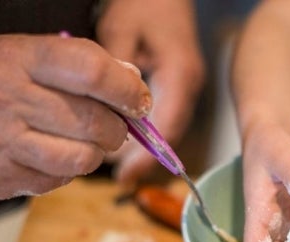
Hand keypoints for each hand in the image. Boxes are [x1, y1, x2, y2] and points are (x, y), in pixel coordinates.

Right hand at [0, 34, 151, 198]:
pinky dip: (68, 170)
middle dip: (118, 128)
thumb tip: (128, 77)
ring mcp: (3, 142)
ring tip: (85, 142)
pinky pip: (61, 180)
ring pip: (84, 158)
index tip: (138, 100)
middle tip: (115, 127)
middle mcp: (7, 98)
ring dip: (96, 153)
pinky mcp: (3, 177)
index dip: (126, 88)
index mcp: (15, 58)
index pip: (90, 71)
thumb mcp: (15, 53)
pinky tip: (52, 155)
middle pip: (94, 121)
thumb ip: (72, 62)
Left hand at [96, 0, 204, 184]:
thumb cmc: (143, 2)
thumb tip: (101, 110)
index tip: (125, 176)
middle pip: (169, 133)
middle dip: (145, 157)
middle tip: (120, 177)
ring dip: (146, 146)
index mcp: (179, 75)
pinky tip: (127, 137)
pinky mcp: (178, 81)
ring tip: (121, 165)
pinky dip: (148, 130)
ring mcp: (186, 84)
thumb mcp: (120, 30)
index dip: (145, 156)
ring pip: (168, 126)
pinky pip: (165, 114)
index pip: (165, 128)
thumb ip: (113, 72)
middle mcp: (188, 85)